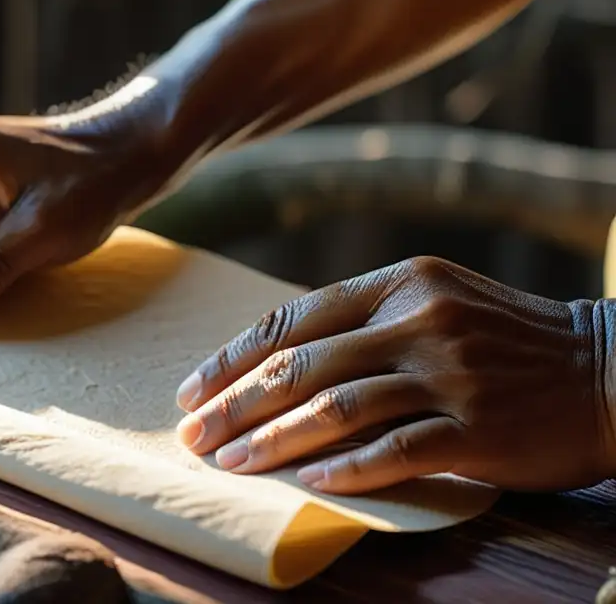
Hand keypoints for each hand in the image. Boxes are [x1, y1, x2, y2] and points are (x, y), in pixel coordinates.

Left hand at [175, 256, 615, 494]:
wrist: (606, 371)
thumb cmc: (504, 341)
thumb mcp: (435, 303)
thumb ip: (363, 321)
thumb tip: (276, 358)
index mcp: (399, 284)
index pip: (292, 319)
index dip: (233, 357)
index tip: (193, 389)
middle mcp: (418, 320)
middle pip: (302, 365)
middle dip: (236, 403)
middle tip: (193, 435)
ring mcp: (449, 373)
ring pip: (337, 408)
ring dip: (274, 440)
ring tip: (230, 463)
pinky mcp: (478, 426)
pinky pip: (397, 450)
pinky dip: (347, 468)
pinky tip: (308, 482)